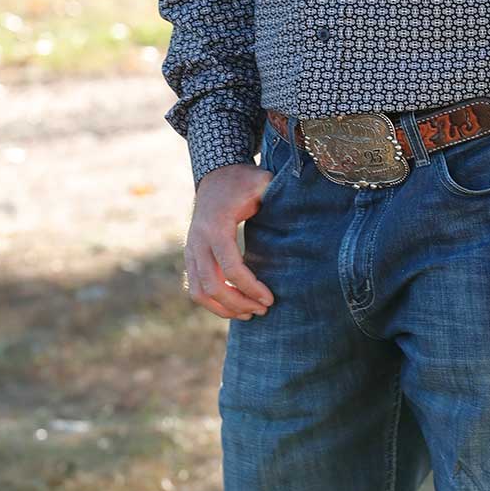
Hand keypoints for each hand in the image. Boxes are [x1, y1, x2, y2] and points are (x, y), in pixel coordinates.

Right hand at [183, 163, 277, 320]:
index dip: (251, 288)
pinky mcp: (190, 256)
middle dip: (238, 303)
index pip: (231, 268)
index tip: (270, 299)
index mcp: (216, 227)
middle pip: (212, 286)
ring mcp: (190, 250)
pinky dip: (212, 303)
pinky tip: (235, 306)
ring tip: (249, 314)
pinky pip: (195, 288)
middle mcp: (198, 241)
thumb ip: (276, 195)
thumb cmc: (243, 181)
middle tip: (262, 310)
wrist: (216, 176)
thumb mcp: (261, 182)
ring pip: (198, 292)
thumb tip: (299, 209)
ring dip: (223, 308)